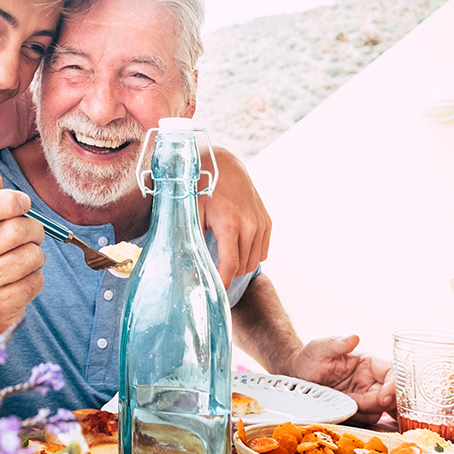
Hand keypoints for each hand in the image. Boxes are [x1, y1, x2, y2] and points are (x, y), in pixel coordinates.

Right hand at [0, 166, 44, 332]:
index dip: (9, 200)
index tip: (23, 203)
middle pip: (15, 230)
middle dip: (34, 228)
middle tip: (33, 232)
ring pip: (30, 256)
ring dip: (37, 253)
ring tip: (26, 255)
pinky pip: (35, 280)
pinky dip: (36, 275)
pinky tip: (22, 277)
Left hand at [200, 146, 270, 289]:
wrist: (222, 163)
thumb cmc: (199, 187)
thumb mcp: (189, 212)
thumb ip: (190, 237)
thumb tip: (186, 264)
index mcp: (229, 223)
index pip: (230, 266)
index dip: (222, 283)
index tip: (213, 290)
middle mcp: (250, 224)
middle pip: (242, 267)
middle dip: (227, 274)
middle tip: (211, 272)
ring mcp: (261, 222)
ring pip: (254, 261)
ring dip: (239, 265)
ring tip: (221, 258)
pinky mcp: (267, 221)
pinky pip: (262, 250)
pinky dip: (250, 255)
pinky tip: (235, 247)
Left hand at [289, 335, 395, 425]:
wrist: (296, 376)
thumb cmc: (309, 358)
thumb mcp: (319, 348)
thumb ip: (336, 343)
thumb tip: (353, 338)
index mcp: (369, 364)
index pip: (393, 374)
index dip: (393, 387)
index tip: (383, 398)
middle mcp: (372, 380)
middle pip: (393, 395)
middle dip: (384, 404)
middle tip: (362, 406)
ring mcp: (365, 397)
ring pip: (381, 410)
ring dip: (367, 412)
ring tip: (345, 405)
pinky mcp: (357, 410)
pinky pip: (367, 419)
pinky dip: (359, 419)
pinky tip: (344, 413)